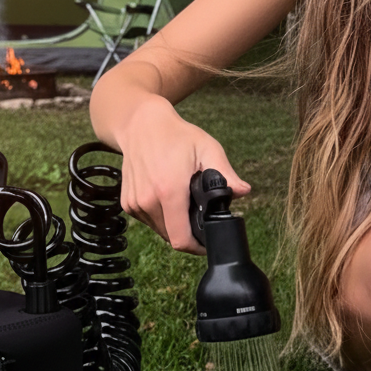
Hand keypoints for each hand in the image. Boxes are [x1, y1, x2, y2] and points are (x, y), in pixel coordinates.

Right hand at [116, 96, 250, 253]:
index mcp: (168, 191)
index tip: (208, 239)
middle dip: (188, 231)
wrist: (140, 124)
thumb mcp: (207, 148)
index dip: (197, 246)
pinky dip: (159, 215)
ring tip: (182, 200)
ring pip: (159, 230)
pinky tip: (166, 196)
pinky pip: (148, 221)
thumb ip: (226, 173)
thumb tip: (243, 191)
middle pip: (172, 237)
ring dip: (173, 223)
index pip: (181, 240)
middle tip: (198, 211)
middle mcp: (147, 201)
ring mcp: (134, 203)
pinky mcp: (127, 203)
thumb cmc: (175, 135)